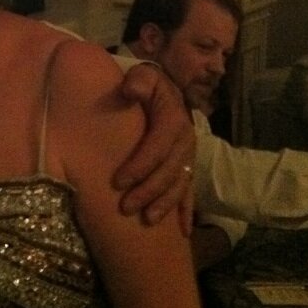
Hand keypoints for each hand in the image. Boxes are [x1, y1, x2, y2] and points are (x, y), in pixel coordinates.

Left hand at [112, 63, 195, 233]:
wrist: (163, 90)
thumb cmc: (146, 84)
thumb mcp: (143, 75)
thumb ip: (138, 80)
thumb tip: (131, 91)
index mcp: (173, 120)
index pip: (157, 147)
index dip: (139, 166)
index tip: (117, 182)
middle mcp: (185, 141)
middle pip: (169, 172)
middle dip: (148, 192)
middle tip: (125, 208)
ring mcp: (188, 156)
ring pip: (179, 185)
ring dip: (164, 205)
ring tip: (147, 221)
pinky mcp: (187, 166)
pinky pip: (190, 191)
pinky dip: (187, 211)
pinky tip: (183, 232)